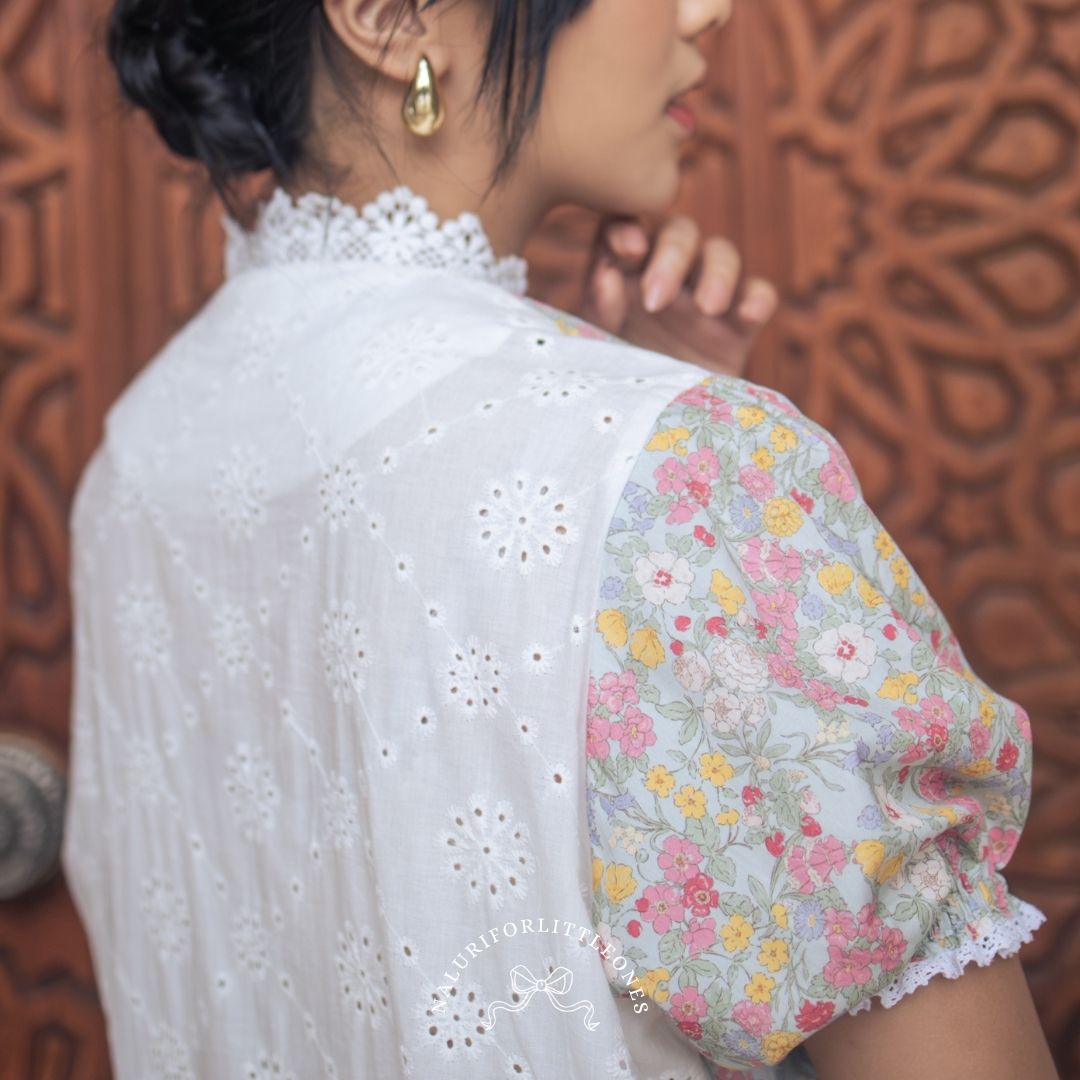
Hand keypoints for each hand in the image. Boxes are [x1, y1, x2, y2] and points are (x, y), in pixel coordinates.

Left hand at [578, 212, 777, 376]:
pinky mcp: (741, 323)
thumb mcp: (601, 343)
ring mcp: (707, 293)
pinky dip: (757, 298)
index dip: (626, 229)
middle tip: (656, 301)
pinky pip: (759, 293)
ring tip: (707, 308)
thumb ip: (600, 306)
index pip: (626, 226)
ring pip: (722, 253)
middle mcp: (669, 271)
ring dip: (716, 274)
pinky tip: (748, 315)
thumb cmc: (621, 376)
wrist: (657, 426)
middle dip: (670, 258)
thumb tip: (608, 273)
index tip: (627, 252)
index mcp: (626, 269)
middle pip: (678, 232)